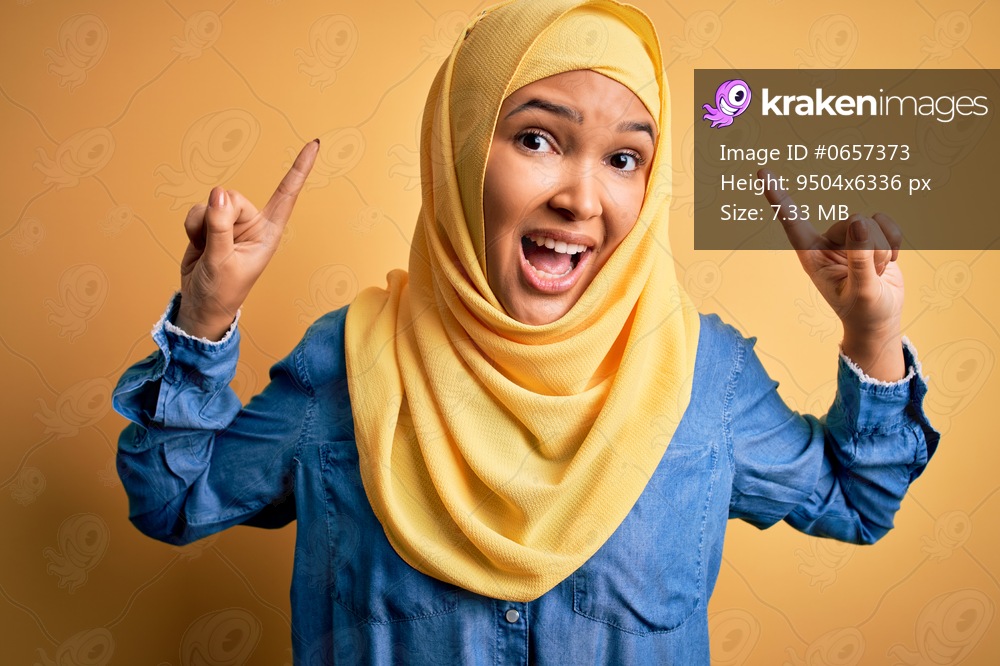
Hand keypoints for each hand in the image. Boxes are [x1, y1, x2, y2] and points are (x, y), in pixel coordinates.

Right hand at [176, 140, 318, 339]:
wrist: (201, 304)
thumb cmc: (221, 291)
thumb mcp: (222, 262)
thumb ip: (219, 226)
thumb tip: (218, 193)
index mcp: (269, 233)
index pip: (287, 195)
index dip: (299, 169)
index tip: (314, 144)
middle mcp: (254, 224)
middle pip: (233, 197)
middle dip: (218, 216)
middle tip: (217, 245)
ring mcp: (232, 222)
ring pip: (212, 202)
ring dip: (202, 224)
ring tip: (207, 248)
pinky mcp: (212, 222)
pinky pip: (197, 209)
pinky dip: (192, 225)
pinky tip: (198, 243)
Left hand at [760, 169, 905, 380]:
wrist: (881, 320)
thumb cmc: (864, 312)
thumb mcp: (862, 291)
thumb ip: (860, 259)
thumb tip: (860, 223)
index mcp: (811, 256)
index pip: (791, 222)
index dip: (778, 197)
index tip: (762, 171)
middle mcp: (827, 243)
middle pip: (852, 222)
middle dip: (870, 249)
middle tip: (870, 275)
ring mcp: (849, 238)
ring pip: (873, 223)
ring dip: (883, 251)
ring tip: (875, 273)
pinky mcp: (872, 236)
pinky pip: (888, 223)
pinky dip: (896, 244)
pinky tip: (888, 263)